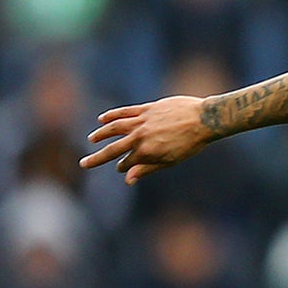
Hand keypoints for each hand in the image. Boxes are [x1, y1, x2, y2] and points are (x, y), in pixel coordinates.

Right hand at [80, 96, 212, 182]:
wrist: (204, 119)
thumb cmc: (191, 144)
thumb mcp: (170, 161)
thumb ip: (147, 169)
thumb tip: (128, 179)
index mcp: (146, 152)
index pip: (127, 163)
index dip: (123, 167)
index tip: (122, 169)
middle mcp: (140, 137)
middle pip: (113, 149)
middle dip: (97, 158)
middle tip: (84, 164)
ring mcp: (142, 121)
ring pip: (115, 128)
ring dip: (101, 134)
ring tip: (91, 139)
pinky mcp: (146, 109)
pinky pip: (125, 112)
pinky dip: (112, 115)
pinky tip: (102, 119)